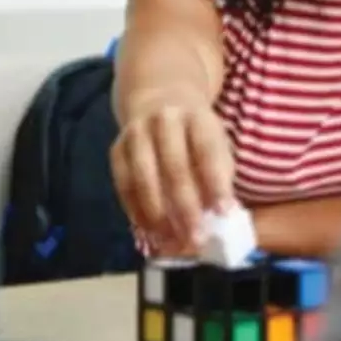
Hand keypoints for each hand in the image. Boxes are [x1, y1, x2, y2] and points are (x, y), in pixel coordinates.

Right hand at [110, 96, 234, 251]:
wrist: (158, 99)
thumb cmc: (196, 133)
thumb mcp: (216, 141)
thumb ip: (220, 174)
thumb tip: (221, 217)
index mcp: (197, 117)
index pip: (207, 151)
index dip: (215, 183)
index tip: (224, 213)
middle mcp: (164, 120)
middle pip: (173, 167)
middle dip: (185, 207)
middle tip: (196, 238)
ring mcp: (136, 133)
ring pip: (143, 177)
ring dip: (157, 215)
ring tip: (169, 241)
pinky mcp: (116, 148)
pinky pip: (123, 184)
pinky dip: (135, 211)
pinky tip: (147, 232)